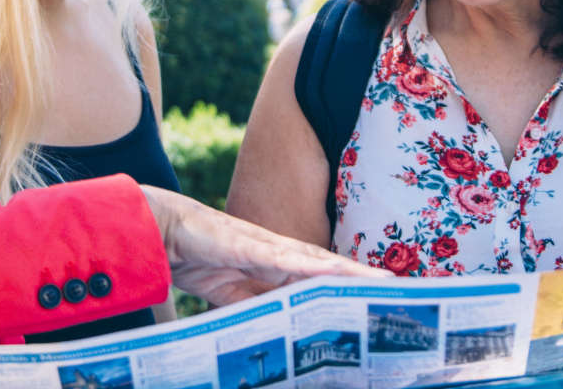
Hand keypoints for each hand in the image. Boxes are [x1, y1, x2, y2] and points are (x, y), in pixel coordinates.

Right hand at [139, 185, 383, 305]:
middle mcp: (278, 253)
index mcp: (274, 266)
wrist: (164, 232)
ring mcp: (267, 246)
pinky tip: (336, 270)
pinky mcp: (251, 245)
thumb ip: (254, 308)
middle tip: (398, 288)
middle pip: (329, 267)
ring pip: (318, 261)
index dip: (349, 285)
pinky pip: (287, 258)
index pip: (320, 278)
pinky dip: (313, 265)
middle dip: (362, 277)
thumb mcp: (230, 296)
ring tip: (382, 280)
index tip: (377, 296)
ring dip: (351, 270)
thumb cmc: (196, 258)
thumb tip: (278, 330)